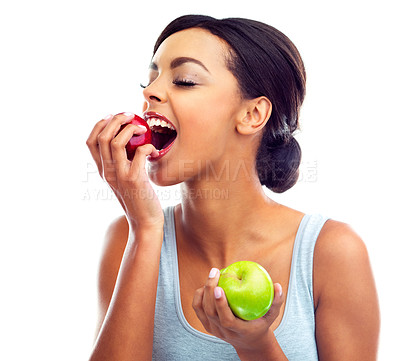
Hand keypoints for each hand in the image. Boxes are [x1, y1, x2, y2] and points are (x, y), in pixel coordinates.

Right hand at [86, 113, 163, 229]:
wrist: (145, 222)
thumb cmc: (137, 198)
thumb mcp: (123, 179)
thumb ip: (121, 162)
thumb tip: (129, 141)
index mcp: (102, 170)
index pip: (90, 141)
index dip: (99, 124)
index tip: (113, 116)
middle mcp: (107, 172)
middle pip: (102, 137)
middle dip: (116, 120)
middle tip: (130, 116)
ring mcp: (120, 176)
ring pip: (116, 142)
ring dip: (130, 129)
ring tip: (142, 129)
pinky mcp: (135, 180)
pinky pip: (138, 153)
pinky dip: (147, 146)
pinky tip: (153, 150)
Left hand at [192, 268, 283, 355]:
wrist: (249, 342)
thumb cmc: (261, 324)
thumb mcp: (271, 316)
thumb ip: (276, 302)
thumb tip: (278, 285)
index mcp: (238, 331)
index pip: (226, 320)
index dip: (220, 304)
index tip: (219, 288)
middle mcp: (223, 332)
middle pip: (210, 312)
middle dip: (209, 290)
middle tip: (215, 272)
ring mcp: (214, 330)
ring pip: (202, 310)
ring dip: (204, 291)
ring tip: (213, 275)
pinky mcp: (207, 325)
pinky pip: (198, 309)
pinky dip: (199, 296)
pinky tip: (207, 284)